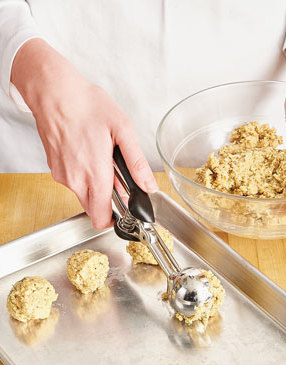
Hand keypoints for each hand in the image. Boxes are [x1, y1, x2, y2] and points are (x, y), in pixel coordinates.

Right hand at [11, 39, 157, 228]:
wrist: (54, 93)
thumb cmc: (86, 106)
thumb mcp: (122, 130)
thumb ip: (137, 163)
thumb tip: (148, 185)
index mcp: (94, 174)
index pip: (102, 218)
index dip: (115, 219)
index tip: (124, 209)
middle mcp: (74, 180)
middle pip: (93, 209)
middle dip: (108, 200)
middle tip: (116, 175)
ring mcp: (62, 175)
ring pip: (82, 195)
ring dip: (95, 185)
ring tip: (101, 156)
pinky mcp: (54, 168)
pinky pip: (72, 181)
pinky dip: (83, 174)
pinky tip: (87, 152)